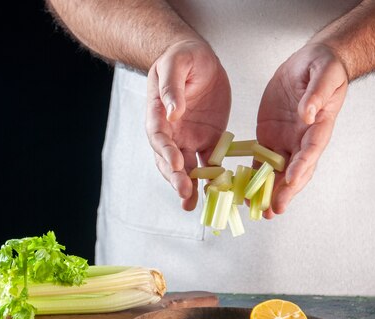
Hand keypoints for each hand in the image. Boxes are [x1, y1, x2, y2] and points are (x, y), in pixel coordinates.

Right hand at [146, 40, 230, 210]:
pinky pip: (209, 163)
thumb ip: (172, 87)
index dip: (166, 152)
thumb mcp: (176, 64)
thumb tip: (173, 111)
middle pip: (168, 160)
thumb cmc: (180, 58)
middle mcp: (170, 132)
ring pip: (186, 168)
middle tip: (185, 193)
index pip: (159, 137)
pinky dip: (213, 179)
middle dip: (176, 177)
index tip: (176, 164)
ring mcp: (187, 139)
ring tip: (192, 204)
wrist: (195, 60)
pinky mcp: (207, 141)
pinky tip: (217, 194)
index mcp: (158, 114)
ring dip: (189, 186)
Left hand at [257, 43, 347, 217]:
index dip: (302, 166)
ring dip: (268, 192)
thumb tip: (308, 114)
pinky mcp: (269, 138)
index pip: (311, 150)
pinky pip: (261, 161)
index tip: (291, 180)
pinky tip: (243, 192)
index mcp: (319, 126)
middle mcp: (302, 139)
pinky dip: (253, 177)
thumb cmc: (322, 67)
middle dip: (285, 191)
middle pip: (295, 170)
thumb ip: (316, 94)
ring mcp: (286, 141)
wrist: (310, 63)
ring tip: (258, 210)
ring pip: (277, 172)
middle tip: (274, 209)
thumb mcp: (323, 74)